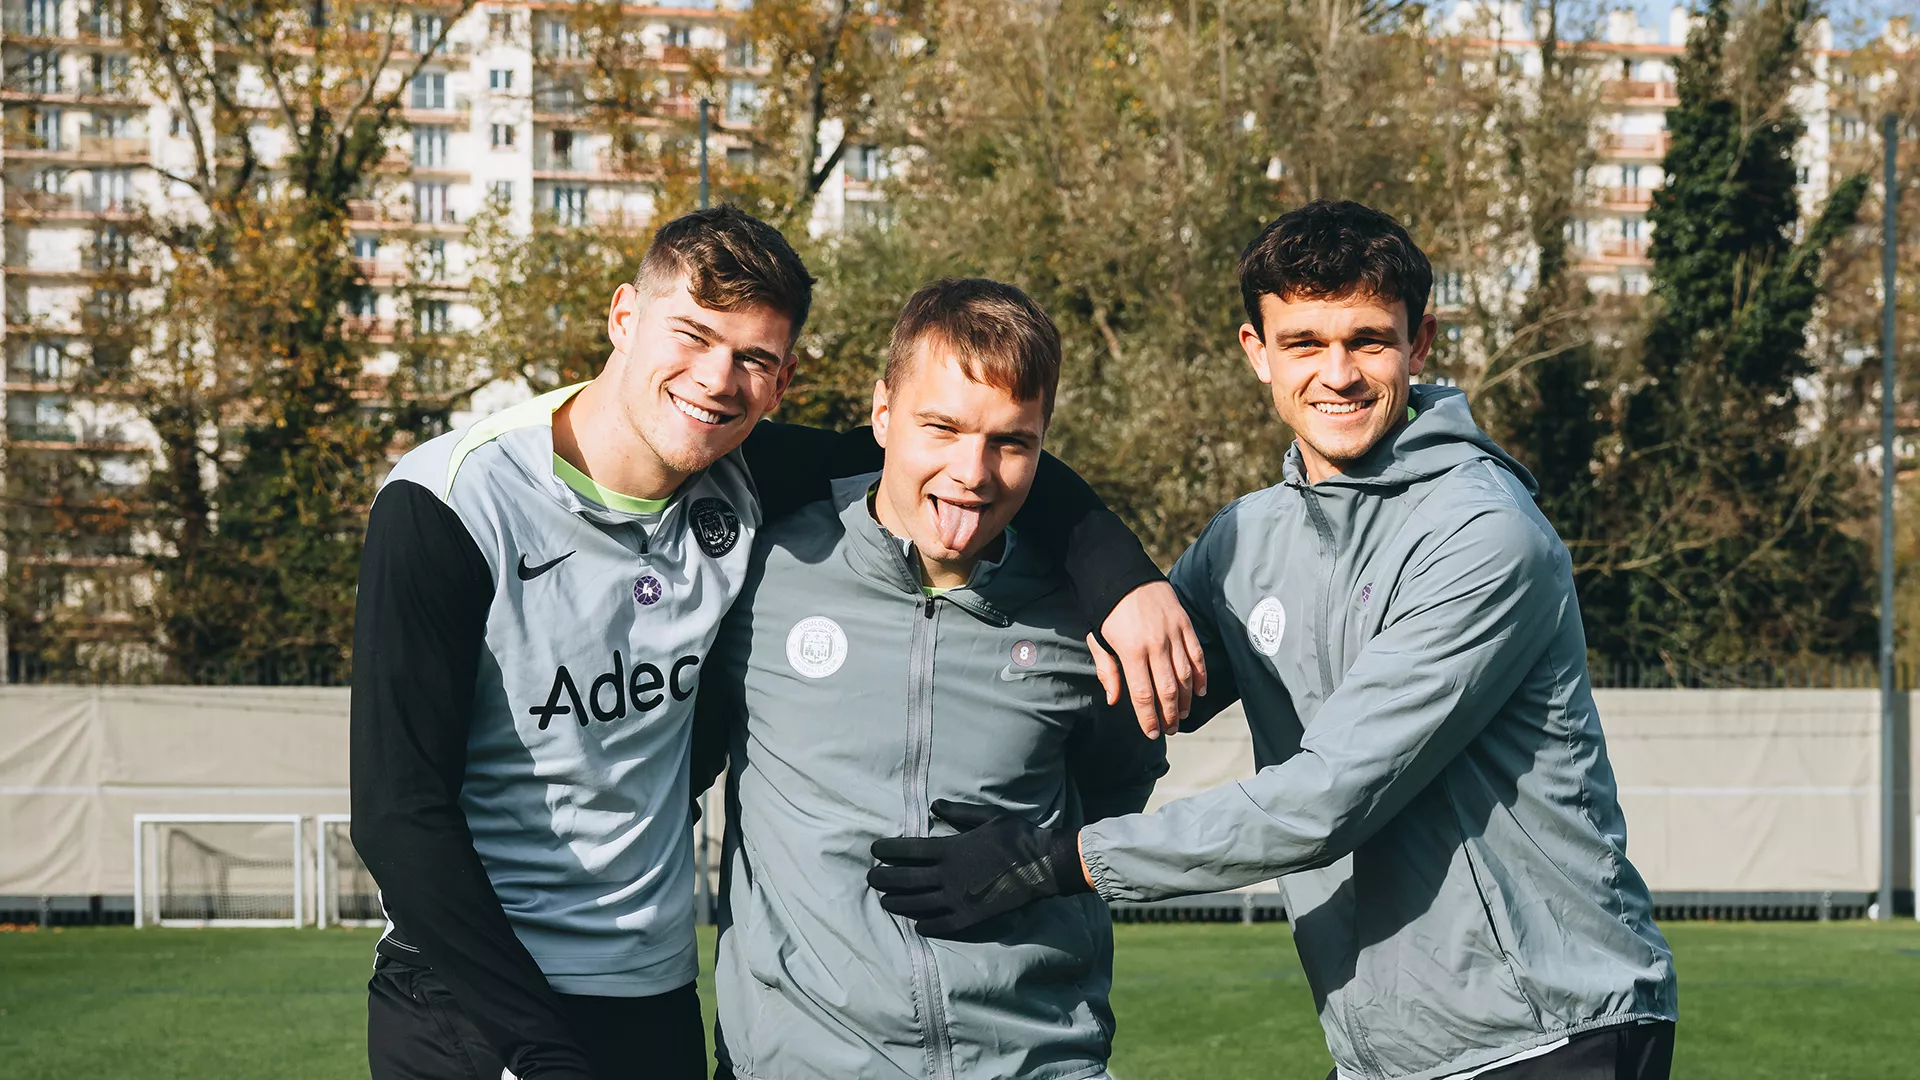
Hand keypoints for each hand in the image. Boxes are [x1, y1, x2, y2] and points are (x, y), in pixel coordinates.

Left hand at [867, 800, 1089, 937]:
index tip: (874, 851)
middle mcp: (948, 875)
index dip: (888, 850)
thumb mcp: (987, 816)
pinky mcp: (972, 916)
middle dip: (885, 878)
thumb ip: (958, 812)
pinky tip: (918, 926)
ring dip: (899, 903)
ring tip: (885, 902)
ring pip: (919, 903)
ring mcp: (959, 898)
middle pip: (907, 879)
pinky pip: (943, 924)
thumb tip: (935, 806)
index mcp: (951, 849)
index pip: (909, 850)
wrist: (1043, 864)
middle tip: (870, 878)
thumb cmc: (1016, 836)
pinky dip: (928, 925)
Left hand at [1092, 581, 1206, 738]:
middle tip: (1170, 729)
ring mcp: (1173, 634)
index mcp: (1130, 652)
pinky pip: (1197, 655)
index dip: (1149, 718)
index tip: (1153, 733)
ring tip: (1183, 715)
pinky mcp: (1185, 624)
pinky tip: (1199, 691)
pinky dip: (1201, 675)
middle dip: (1170, 715)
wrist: (1123, 574)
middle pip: (1168, 690)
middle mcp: (1155, 646)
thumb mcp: (1097, 640)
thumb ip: (1107, 671)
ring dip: (1186, 700)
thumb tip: (1114, 700)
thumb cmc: (1107, 611)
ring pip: (1185, 675)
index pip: (1144, 695)